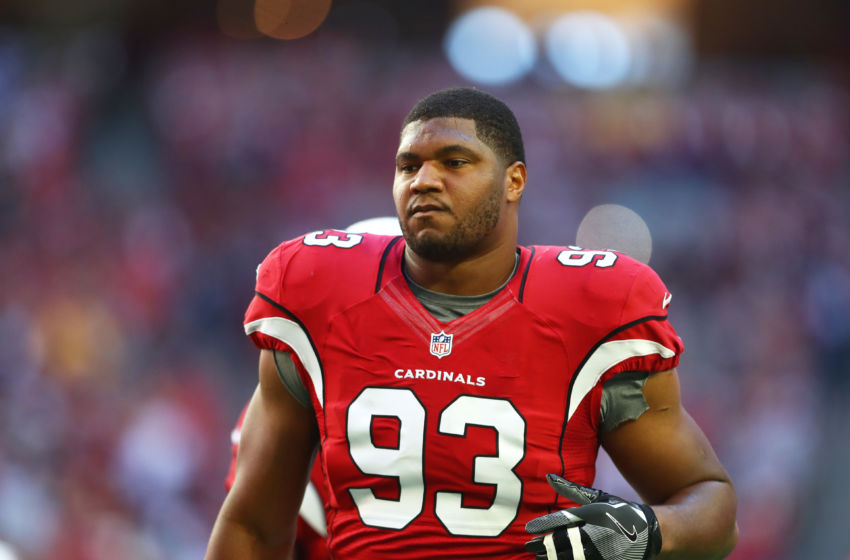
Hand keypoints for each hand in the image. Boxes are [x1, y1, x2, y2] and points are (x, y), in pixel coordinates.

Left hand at [524, 474, 661, 559]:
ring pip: (572, 557)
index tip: (528, 529)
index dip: (544, 526)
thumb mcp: (596, 497)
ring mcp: (602, 550)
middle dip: (544, 546)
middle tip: (530, 547)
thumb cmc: (617, 510)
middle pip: (564, 541)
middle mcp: (596, 532)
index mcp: (592, 514)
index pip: (562, 520)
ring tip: (540, 558)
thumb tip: (549, 475)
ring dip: (554, 558)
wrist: (649, 530)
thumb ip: (570, 488)